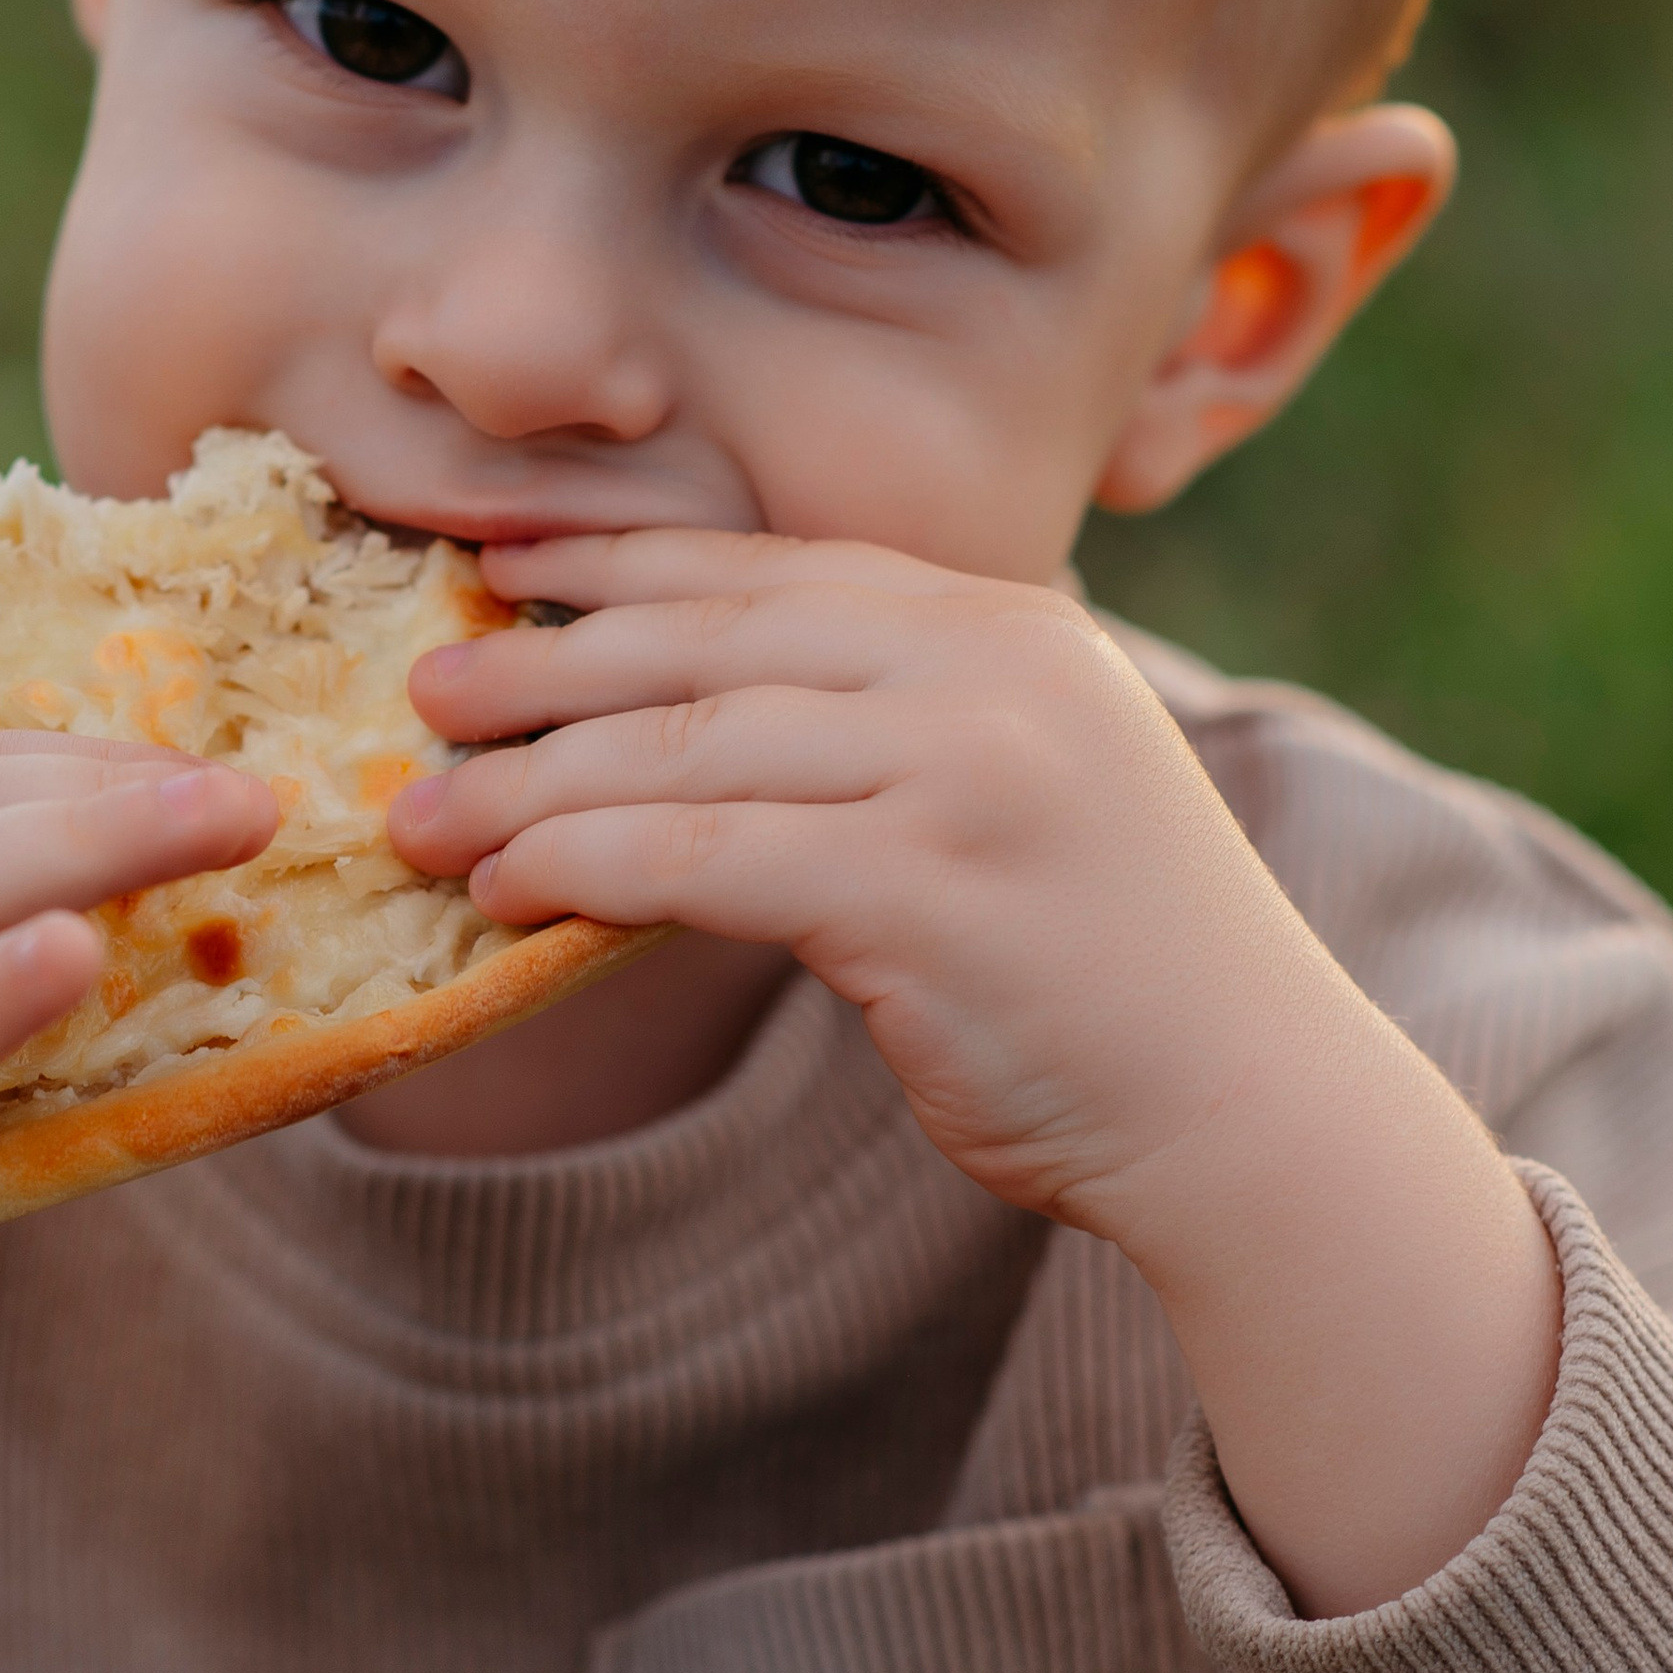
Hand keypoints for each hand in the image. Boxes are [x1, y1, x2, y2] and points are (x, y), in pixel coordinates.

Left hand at [393, 530, 1557, 1610]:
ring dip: (531, 783)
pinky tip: (505, 891)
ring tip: (421, 813)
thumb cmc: (1109, 970)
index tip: (500, 570)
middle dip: (547, 663)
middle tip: (428, 690)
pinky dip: (586, 866)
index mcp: (1004, 623)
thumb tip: (676, 727)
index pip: (769, 571)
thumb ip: (887, 729)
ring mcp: (962, 769)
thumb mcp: (1014, 788)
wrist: (1251, 1108)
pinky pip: (703, 856)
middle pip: (709, 642)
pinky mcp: (924, 886)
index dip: (618, 564)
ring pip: (685, 747)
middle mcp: (987, 668)